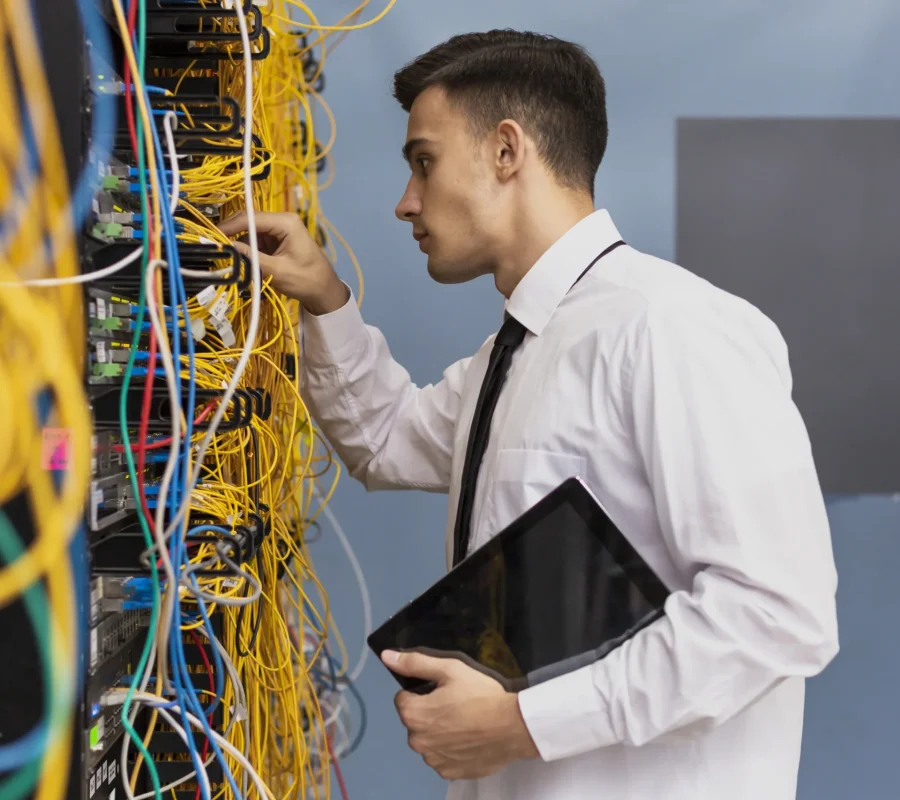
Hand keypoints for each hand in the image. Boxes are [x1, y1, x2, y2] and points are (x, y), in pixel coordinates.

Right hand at [218, 211, 348, 313]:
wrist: (324, 290)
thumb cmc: (306, 280)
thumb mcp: (277, 271)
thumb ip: (253, 258)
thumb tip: (228, 247)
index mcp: (286, 222)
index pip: (251, 218)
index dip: (230, 226)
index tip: (212, 236)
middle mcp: (282, 221)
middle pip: (249, 221)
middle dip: (232, 233)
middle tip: (214, 245)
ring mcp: (279, 230)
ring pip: (250, 232)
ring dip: (239, 244)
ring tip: (227, 256)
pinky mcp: (276, 241)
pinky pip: (256, 241)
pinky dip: (248, 250)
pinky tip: (241, 260)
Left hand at [384, 650, 538, 780]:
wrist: (512, 727)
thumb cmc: (480, 695)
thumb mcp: (450, 669)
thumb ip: (415, 663)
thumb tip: (387, 657)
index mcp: (413, 714)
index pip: (403, 699)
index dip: (422, 692)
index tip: (442, 691)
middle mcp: (417, 741)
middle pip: (415, 721)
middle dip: (429, 713)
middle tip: (455, 704)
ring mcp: (433, 760)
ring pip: (429, 740)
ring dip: (439, 732)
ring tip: (464, 722)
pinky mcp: (449, 772)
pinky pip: (443, 758)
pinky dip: (451, 750)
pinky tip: (468, 739)